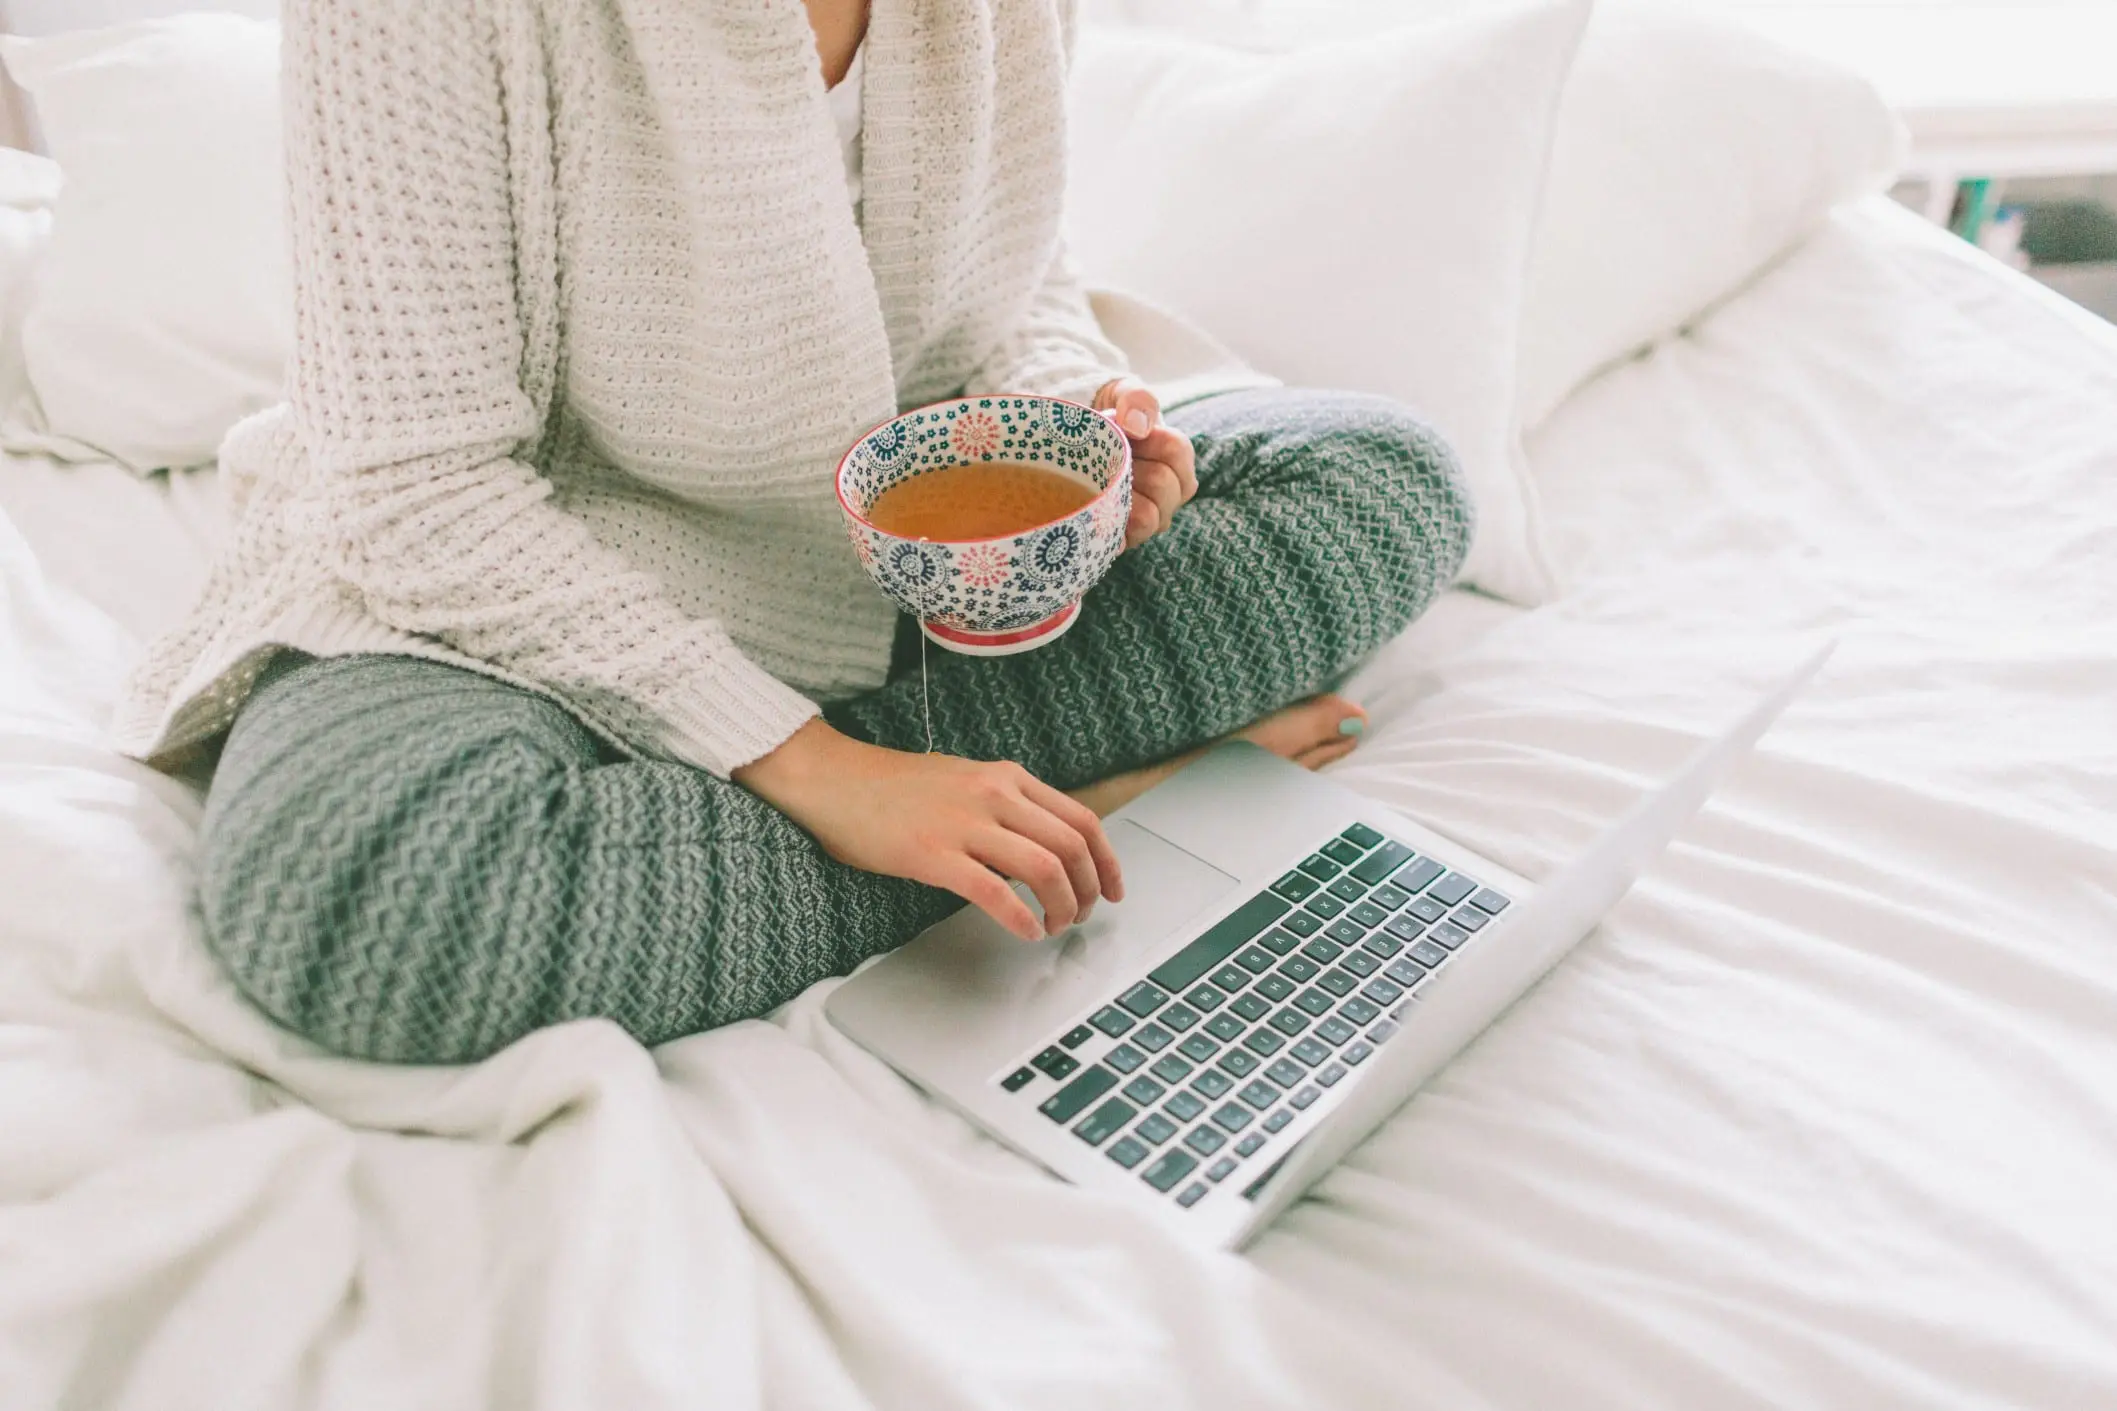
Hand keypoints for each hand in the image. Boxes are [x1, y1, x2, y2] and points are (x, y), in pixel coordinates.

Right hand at [734, 719, 1124, 940]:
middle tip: (1083, 916)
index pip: (1082, 819)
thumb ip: (1007, 805)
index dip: (1107, 861)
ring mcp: (965, 823)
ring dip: (1062, 907)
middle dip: (1088, 889)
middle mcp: (994, 794)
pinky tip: (1026, 932)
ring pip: (1044, 869)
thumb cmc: (894, 787)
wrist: (835, 779)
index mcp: (1007, 777)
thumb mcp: (966, 780)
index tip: (1114, 889)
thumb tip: (1046, 845)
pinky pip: (995, 892)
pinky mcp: (934, 854)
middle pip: (1071, 846)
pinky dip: (1021, 919)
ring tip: (1055, 926)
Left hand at [1095, 376, 1196, 551]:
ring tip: (1097, 481)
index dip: (1147, 438)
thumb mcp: (1124, 396)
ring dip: (1118, 496)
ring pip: (1146, 518)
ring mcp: (1148, 522)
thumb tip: (1135, 426)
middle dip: (1129, 467)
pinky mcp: (1122, 540)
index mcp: (1178, 462)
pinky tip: (1089, 514)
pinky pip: (1120, 542)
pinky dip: (1106, 530)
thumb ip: (1137, 400)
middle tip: (1105, 457)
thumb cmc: (1110, 419)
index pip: (1177, 451)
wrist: (1077, 443)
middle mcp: (1170, 497)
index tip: (1124, 429)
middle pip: (1162, 485)